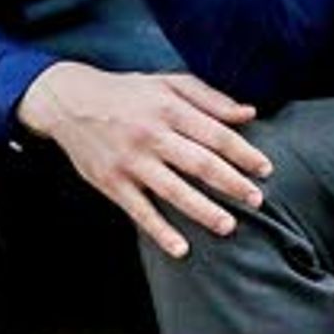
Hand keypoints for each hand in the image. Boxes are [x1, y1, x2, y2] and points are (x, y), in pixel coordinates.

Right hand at [17, 62, 269, 256]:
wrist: (69, 101)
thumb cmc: (127, 93)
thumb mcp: (167, 83)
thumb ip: (210, 98)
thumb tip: (249, 113)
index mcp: (169, 108)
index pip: (215, 134)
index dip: (244, 153)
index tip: (265, 169)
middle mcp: (151, 135)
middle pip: (199, 163)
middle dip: (231, 183)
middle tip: (257, 200)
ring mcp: (130, 161)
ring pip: (173, 190)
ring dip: (203, 210)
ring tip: (228, 226)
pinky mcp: (111, 182)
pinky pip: (139, 211)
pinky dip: (160, 231)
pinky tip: (181, 249)